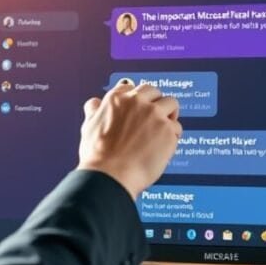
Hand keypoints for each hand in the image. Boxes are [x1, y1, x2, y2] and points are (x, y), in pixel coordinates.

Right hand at [77, 81, 181, 199]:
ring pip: (171, 103)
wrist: (110, 176)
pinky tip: (164, 146)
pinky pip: (177, 127)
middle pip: (154, 91)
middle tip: (154, 117)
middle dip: (155, 102)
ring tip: (164, 128)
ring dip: (169, 114)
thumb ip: (94, 111)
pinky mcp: (168, 130)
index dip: (137, 99)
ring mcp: (154, 115)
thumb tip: (94, 103)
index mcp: (117, 99)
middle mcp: (137, 102)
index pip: (132, 88)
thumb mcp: (88, 127)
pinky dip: (173, 136)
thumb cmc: (97, 156)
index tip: (138, 107)